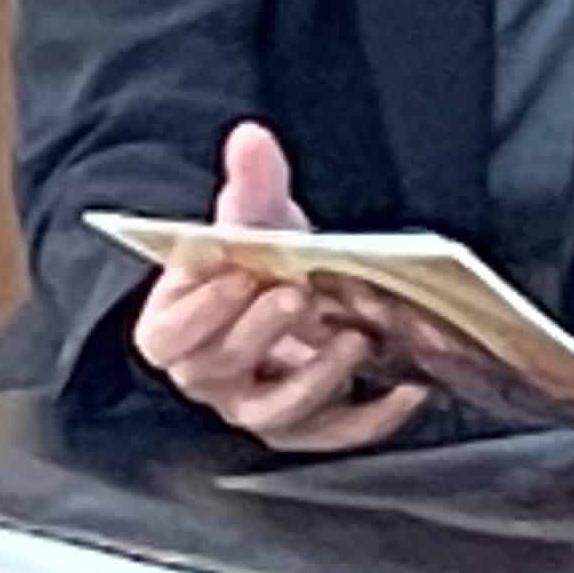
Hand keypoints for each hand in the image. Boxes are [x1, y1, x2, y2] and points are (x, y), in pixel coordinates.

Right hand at [129, 121, 428, 454]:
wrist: (293, 295)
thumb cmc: (262, 263)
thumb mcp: (256, 220)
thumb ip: (251, 185)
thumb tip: (251, 138)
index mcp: (174, 327)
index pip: (167, 332)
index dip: (198, 307)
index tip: (236, 272)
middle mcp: (208, 374)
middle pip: (218, 368)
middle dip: (258, 332)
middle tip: (296, 296)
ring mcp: (255, 405)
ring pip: (273, 411)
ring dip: (314, 377)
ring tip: (351, 337)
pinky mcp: (304, 426)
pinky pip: (332, 434)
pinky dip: (372, 418)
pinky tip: (406, 390)